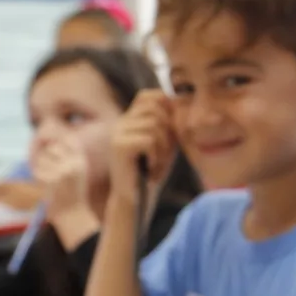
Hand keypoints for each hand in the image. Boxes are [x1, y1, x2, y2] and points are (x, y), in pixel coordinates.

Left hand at [32, 137, 89, 220]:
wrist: (72, 215)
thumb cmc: (72, 193)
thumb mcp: (77, 170)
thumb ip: (67, 154)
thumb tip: (46, 138)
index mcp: (81, 160)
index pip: (67, 139)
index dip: (57, 142)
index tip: (53, 150)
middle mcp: (74, 163)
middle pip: (51, 148)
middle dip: (46, 157)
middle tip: (51, 172)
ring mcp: (63, 171)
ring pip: (41, 159)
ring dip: (41, 168)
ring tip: (50, 180)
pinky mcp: (52, 180)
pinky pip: (36, 171)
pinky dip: (37, 178)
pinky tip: (46, 187)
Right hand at [110, 89, 177, 206]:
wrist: (135, 199)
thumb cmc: (152, 172)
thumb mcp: (166, 143)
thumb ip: (170, 124)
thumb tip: (177, 103)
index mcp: (130, 119)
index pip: (147, 96)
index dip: (164, 105)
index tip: (172, 128)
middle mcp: (121, 122)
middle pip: (155, 108)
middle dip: (168, 130)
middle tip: (164, 153)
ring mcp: (118, 133)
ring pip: (154, 125)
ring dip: (163, 147)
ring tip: (157, 163)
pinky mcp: (118, 146)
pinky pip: (149, 140)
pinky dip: (156, 156)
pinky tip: (150, 167)